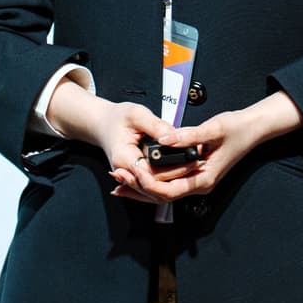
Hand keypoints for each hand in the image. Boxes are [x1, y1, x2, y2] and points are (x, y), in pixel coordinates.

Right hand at [63, 96, 195, 205]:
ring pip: (155, 188)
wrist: (104, 124)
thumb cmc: (117, 119)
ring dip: (176, 179)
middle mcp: (126, 171)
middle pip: (155, 183)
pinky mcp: (137, 175)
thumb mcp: (136, 114)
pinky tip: (185, 173)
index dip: (172, 169)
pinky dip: (169, 180)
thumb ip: (155, 125)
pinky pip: (153, 184)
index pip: (151, 173)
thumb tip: (173, 136)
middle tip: (198, 163)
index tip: (190, 161)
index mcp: (124, 157)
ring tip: (196, 167)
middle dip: (179, 175)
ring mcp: (131, 176)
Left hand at [106, 92, 302, 203]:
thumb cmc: (237, 129)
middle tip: (116, 179)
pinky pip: (168, 184)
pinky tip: (135, 177)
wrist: (253, 130)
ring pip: (163, 192)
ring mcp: (196, 182)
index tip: (132, 171)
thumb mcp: (214, 128)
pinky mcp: (193, 175)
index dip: (147, 184)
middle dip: (137, 188)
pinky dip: (150, 181)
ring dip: (140, 187)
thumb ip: (189, 135)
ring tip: (118, 182)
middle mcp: (199, 185)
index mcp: (204, 179)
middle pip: (161, 196)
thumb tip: (166, 139)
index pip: (169, 191)